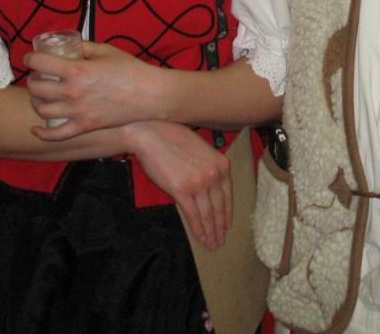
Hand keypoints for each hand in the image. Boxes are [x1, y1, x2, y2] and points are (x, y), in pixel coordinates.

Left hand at [26, 42, 167, 136]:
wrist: (150, 95)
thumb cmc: (130, 69)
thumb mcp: (106, 51)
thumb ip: (84, 48)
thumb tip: (69, 46)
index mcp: (76, 70)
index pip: (39, 63)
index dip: (30, 58)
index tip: (31, 58)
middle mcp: (72, 92)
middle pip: (36, 88)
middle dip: (32, 80)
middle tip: (38, 76)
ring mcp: (77, 112)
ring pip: (42, 109)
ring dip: (36, 101)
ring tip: (41, 96)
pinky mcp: (84, 126)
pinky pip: (56, 134)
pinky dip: (43, 133)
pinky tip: (36, 129)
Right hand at [127, 120, 231, 249]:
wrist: (151, 134)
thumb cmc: (173, 139)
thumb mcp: (201, 150)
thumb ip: (210, 168)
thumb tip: (211, 189)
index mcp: (222, 164)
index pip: (228, 195)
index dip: (227, 214)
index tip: (227, 226)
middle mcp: (214, 174)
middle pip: (220, 207)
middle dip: (220, 227)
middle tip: (220, 241)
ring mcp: (199, 183)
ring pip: (208, 214)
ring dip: (210, 232)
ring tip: (212, 244)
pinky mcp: (182, 190)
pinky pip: (193, 215)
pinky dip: (198, 229)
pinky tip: (200, 237)